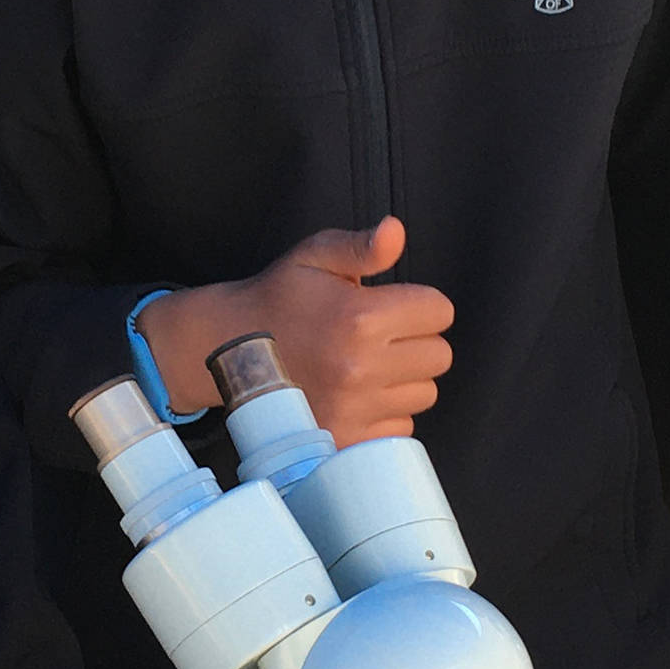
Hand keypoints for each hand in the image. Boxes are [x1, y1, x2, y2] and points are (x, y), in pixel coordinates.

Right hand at [139, 216, 454, 443]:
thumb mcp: (315, 257)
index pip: (440, 311)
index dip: (420, 304)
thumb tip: (395, 231)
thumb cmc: (278, 299)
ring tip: (367, 365)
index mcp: (360, 317)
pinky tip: (358, 394)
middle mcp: (360, 367)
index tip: (393, 306)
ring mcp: (353, 408)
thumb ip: (362, 247)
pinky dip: (387, 412)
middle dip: (417, 341)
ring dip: (405, 379)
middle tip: (380, 337)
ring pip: (424, 393)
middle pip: (439, 356)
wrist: (229, 350)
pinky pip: (401, 427)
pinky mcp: (345, 437)